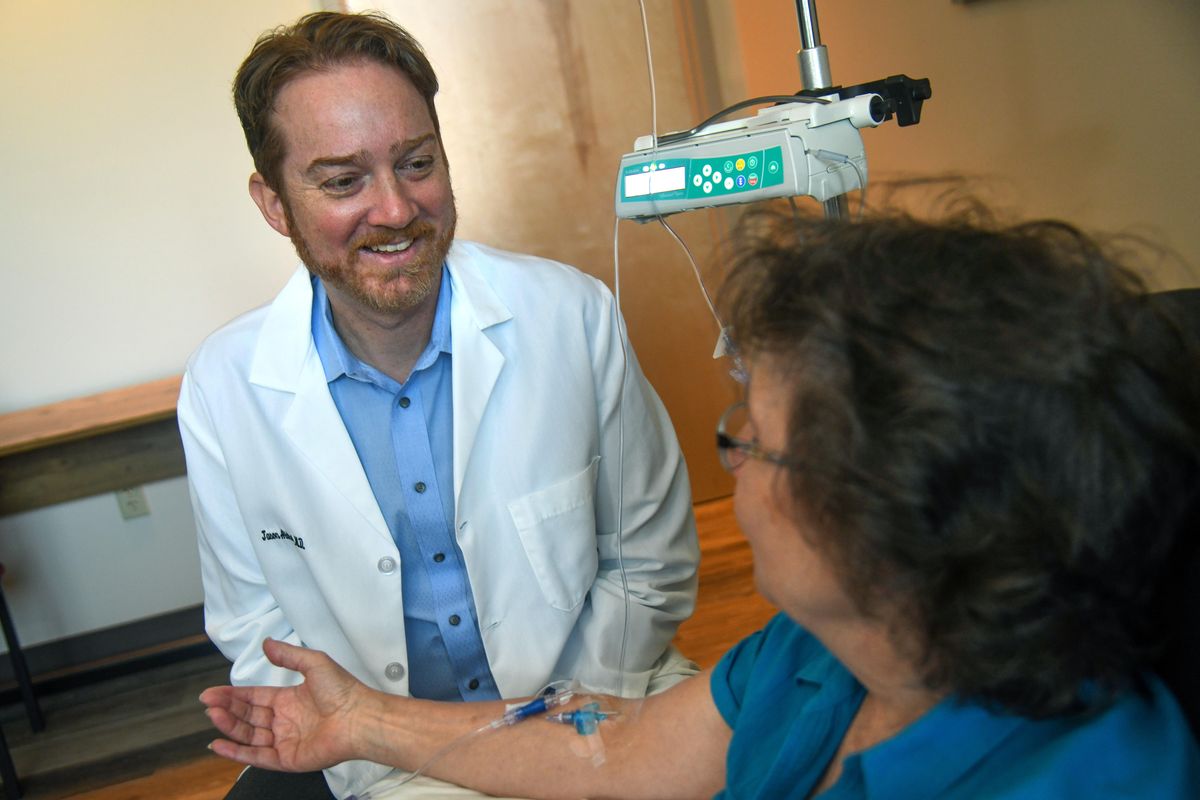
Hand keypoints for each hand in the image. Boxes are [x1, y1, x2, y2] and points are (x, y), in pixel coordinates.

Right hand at [200, 638, 371, 771]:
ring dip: (229, 727)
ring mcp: (285, 741)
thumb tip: (267, 643)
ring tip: (213, 716)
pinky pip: (257, 757)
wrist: (359, 717)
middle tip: (209, 703)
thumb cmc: (343, 691)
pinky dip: (236, 752)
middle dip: (227, 709)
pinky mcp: (288, 759)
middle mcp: (285, 721)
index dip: (233, 695)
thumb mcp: (314, 663)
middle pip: (248, 716)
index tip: (212, 693)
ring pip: (249, 736)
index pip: (253, 698)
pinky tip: (220, 744)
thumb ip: (288, 655)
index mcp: (289, 700)